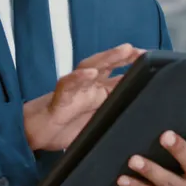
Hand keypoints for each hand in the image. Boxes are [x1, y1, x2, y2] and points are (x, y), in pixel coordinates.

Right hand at [23, 43, 145, 150]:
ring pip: (89, 67)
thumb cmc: (65, 128)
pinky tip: (89, 74)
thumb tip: (139, 113)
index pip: (117, 74)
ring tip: (123, 50)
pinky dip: (79, 78)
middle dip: (123, 56)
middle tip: (139, 49)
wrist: (36, 136)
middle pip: (106, 65)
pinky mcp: (59, 98)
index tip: (150, 57)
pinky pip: (68, 85)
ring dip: (107, 58)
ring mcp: (74, 90)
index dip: (132, 66)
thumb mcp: (97, 122)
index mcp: (98, 92)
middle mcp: (87, 87)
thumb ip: (113, 112)